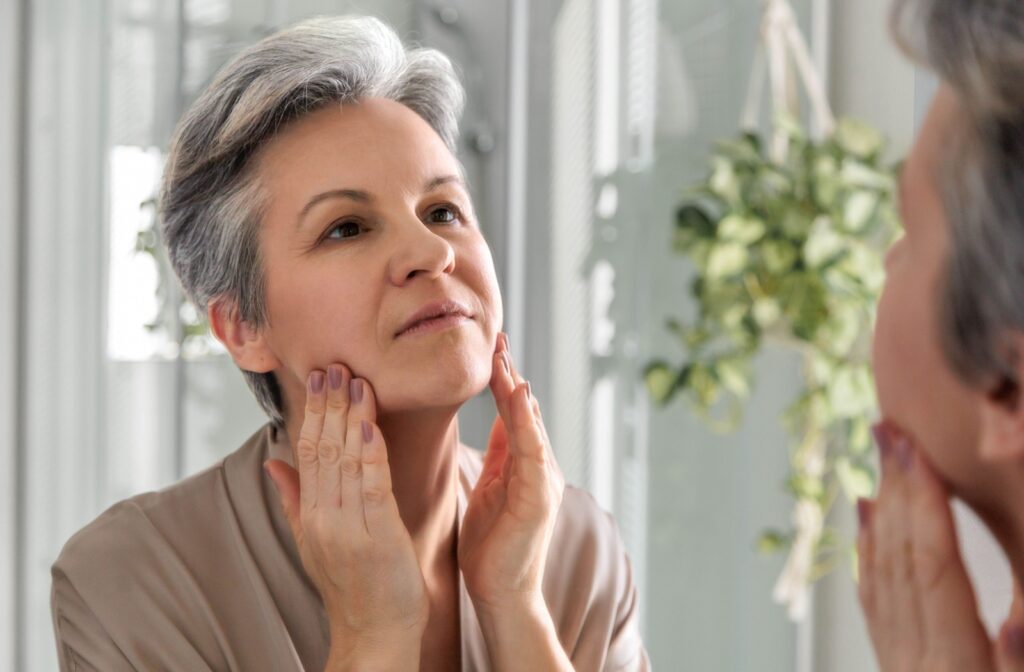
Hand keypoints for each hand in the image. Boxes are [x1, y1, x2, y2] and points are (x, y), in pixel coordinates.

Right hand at [264, 365, 427, 668]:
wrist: (374, 634)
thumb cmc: (353, 585)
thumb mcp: (313, 540)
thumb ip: (294, 498)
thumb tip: (273, 461)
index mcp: (309, 515)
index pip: (307, 452)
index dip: (313, 412)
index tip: (319, 377)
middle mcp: (322, 518)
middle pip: (322, 449)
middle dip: (328, 405)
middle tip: (333, 364)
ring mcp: (348, 527)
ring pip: (344, 460)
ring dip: (350, 417)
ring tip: (354, 380)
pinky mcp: (377, 536)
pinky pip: (371, 485)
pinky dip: (370, 451)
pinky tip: (370, 423)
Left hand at [458, 334, 565, 612]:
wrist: (501, 594)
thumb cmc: (492, 547)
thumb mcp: (490, 489)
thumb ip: (499, 454)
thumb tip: (500, 417)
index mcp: (524, 466)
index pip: (513, 413)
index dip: (502, 380)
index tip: (490, 347)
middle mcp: (539, 468)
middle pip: (524, 412)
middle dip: (510, 375)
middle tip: (497, 338)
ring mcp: (543, 482)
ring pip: (530, 426)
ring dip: (517, 391)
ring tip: (504, 359)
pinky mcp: (540, 498)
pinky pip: (532, 452)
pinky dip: (527, 423)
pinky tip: (519, 398)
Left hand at [857, 421, 1023, 671]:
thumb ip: (1017, 663)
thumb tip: (1015, 624)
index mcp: (953, 666)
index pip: (934, 567)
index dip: (925, 505)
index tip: (917, 452)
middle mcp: (914, 660)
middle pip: (900, 558)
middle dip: (896, 489)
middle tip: (890, 432)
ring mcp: (898, 663)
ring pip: (881, 572)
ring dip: (882, 509)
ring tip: (883, 459)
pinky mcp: (895, 666)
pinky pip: (873, 597)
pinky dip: (870, 549)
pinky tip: (868, 517)